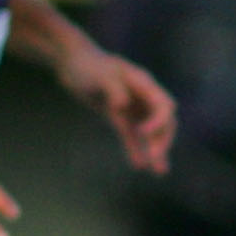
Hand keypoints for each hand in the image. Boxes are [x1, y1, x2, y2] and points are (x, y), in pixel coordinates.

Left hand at [63, 46, 176, 174]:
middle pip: (163, 121)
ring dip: (154, 150)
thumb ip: (112, 88)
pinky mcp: (119, 116)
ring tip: (159, 172)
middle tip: (155, 159)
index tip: (143, 134)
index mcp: (143, 84)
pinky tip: (138, 165)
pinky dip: (135, 149)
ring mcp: (132, 106)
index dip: (158, 122)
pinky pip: (131, 135)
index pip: (163, 105)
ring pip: (149, 132)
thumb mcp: (99, 74)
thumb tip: (122, 105)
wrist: (72, 63)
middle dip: (162, 140)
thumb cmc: (87, 65)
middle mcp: (142, 96)